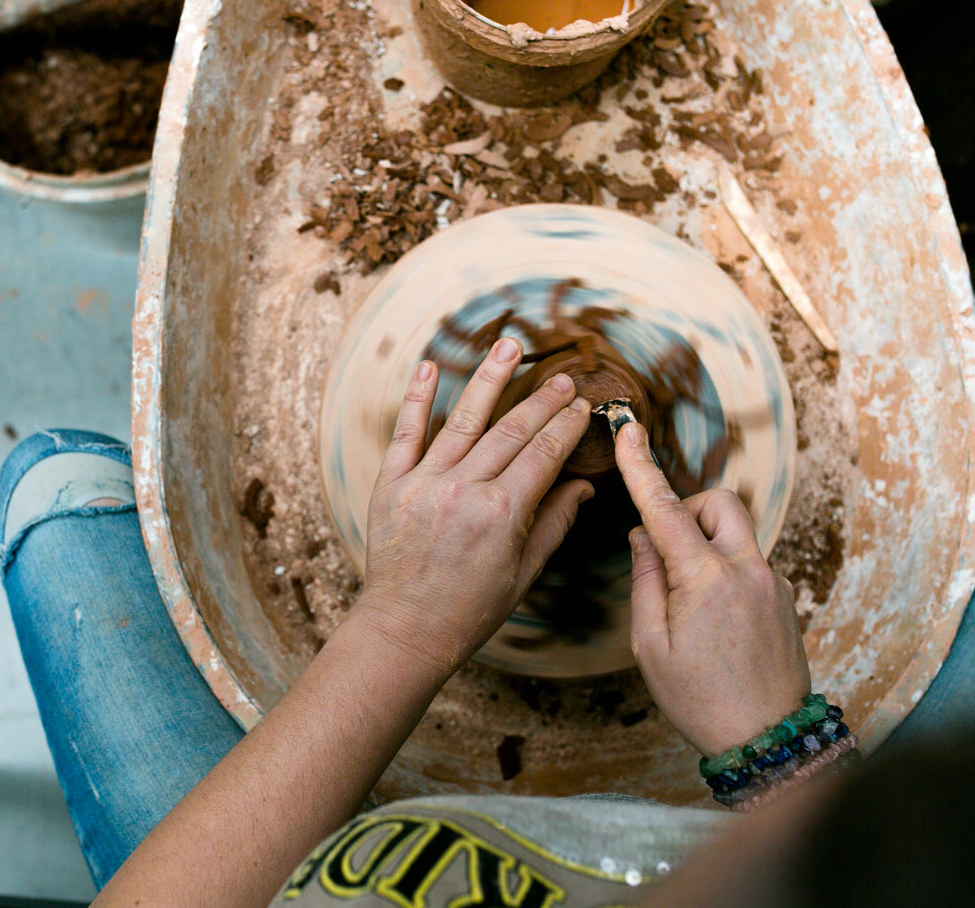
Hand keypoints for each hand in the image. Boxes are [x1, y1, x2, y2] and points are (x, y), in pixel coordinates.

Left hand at [356, 337, 595, 678]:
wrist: (405, 629)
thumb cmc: (470, 609)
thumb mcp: (523, 571)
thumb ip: (553, 522)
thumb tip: (584, 486)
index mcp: (502, 514)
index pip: (544, 454)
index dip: (566, 426)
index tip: (582, 406)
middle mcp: (464, 491)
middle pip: (510, 431)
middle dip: (542, 401)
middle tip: (563, 378)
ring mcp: (424, 484)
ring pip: (463, 419)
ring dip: (489, 378)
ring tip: (510, 345)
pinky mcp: (391, 486)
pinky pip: (406, 433)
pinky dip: (418, 399)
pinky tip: (430, 367)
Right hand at [615, 419, 809, 756]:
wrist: (768, 741)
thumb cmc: (699, 699)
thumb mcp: (649, 645)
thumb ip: (646, 580)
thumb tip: (645, 536)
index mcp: (705, 579)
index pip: (664, 508)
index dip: (640, 466)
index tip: (627, 428)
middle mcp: (746, 569)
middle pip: (719, 501)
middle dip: (687, 510)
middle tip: (665, 552)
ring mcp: (771, 583)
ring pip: (736, 532)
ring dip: (706, 545)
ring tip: (687, 600)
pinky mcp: (784, 599)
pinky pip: (749, 563)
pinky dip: (724, 572)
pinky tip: (713, 622)